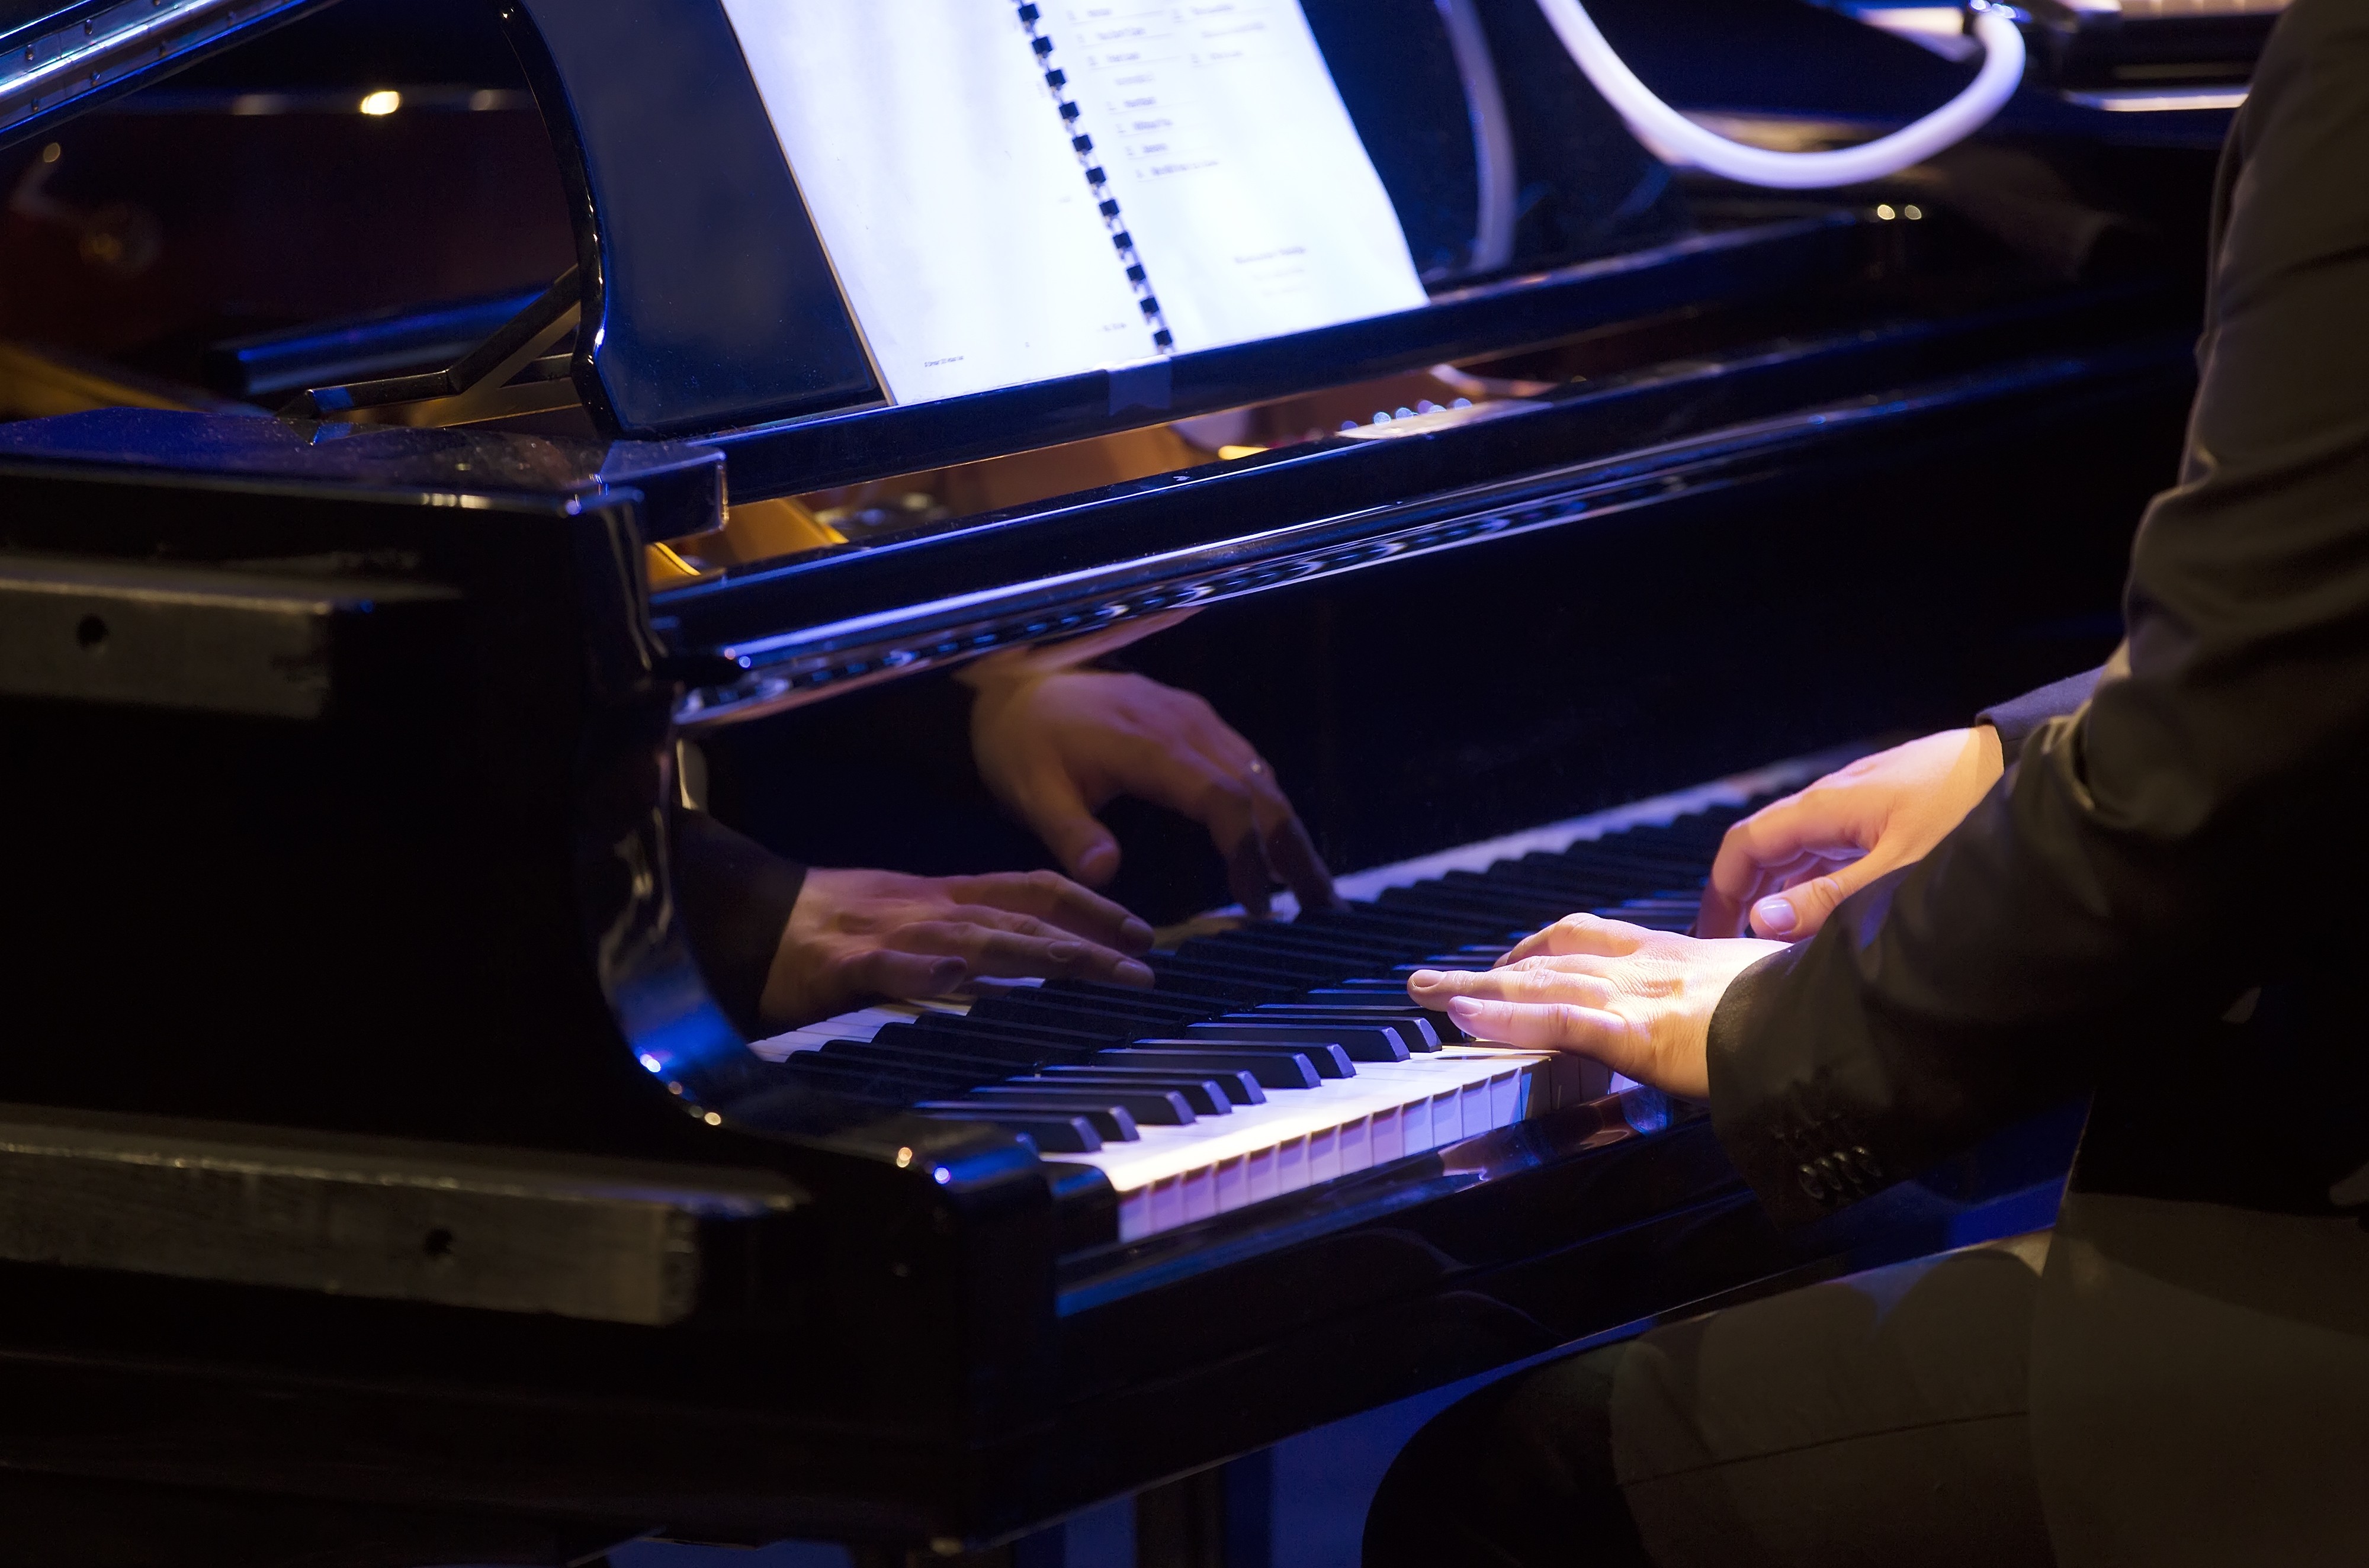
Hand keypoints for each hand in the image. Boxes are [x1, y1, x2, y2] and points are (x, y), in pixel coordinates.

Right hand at [758, 867, 1154, 1027]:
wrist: (744, 915)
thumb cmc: (830, 926)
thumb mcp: (909, 922)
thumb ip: (965, 936)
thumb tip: (1029, 963)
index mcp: (943, 898)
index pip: (1031, 893)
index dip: (1090, 908)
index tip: (1142, 933)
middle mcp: (927, 910)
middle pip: (1018, 919)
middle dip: (1085, 941)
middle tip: (1142, 967)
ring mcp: (886, 934)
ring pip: (969, 939)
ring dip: (1031, 952)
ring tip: (1085, 966)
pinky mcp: (839, 965)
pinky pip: (885, 967)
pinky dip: (921, 972)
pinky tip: (954, 980)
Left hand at [964, 656, 1337, 917]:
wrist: (1017, 680)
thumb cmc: (1022, 739)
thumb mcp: (1031, 791)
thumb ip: (1070, 834)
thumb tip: (1104, 874)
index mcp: (1150, 744)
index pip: (1222, 799)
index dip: (1247, 852)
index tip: (1254, 905)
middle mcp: (1186, 725)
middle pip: (1260, 789)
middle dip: (1294, 850)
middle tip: (1322, 909)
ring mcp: (1195, 720)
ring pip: (1261, 776)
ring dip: (1290, 832)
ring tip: (1314, 889)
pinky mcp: (1195, 722)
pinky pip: (1246, 764)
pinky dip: (1270, 807)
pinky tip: (1280, 845)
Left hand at [1407, 916, 1785, 1098]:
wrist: (1846, 1026)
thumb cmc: (1821, 1014)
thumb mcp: (1773, 997)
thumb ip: (1740, 1001)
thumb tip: (1748, 1017)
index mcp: (1680, 960)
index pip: (1596, 940)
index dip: (1544, 946)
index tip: (1512, 955)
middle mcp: (1651, 969)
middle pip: (1553, 956)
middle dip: (1491, 966)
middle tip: (1435, 979)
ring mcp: (1643, 999)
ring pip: (1543, 981)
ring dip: (1476, 986)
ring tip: (1424, 990)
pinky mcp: (1642, 1035)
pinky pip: (1559, 1021)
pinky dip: (1507, 1016)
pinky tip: (1464, 1015)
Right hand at [1697, 727, 2003, 940]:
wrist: (2031, 765)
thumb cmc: (1968, 814)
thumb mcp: (1895, 871)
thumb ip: (1826, 900)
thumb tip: (1760, 919)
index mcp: (1823, 808)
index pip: (1743, 845)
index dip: (1719, 892)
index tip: (1709, 937)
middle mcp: (1833, 798)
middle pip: (1767, 846)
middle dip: (1744, 895)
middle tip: (1736, 949)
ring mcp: (1863, 799)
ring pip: (1803, 847)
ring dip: (1784, 890)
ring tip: (1783, 940)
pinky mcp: (1892, 805)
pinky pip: (1836, 844)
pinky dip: (1820, 878)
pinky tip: (1834, 909)